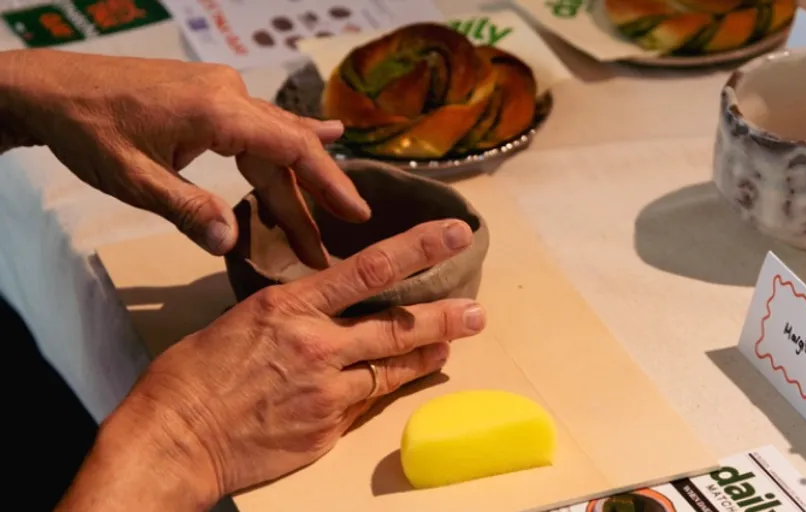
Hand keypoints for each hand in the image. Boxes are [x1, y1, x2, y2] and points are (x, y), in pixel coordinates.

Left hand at [1, 49, 369, 267]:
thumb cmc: (88, 131)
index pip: (290, 149)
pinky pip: (257, 128)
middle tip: (328, 247)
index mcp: (217, 111)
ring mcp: (221, 91)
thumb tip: (230, 244)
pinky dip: (282, 147)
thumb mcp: (134, 180)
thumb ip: (187, 210)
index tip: (357, 214)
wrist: (51, 88)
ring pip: (272, 142)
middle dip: (309, 202)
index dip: (328, 183)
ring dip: (292, 183)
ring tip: (328, 217)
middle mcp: (229, 95)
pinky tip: (320, 137)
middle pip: (286, 151)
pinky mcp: (210, 95)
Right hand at [105, 219, 485, 503]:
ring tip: (454, 343)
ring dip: (428, 354)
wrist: (173, 442)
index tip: (452, 234)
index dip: (419, 248)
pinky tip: (405, 380)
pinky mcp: (326, 428)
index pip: (369, 269)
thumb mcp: (237, 325)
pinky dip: (387, 388)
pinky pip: (366, 403)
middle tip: (477, 310)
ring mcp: (325, 390)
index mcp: (289, 307)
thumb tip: (312, 313)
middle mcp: (316, 344)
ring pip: (392, 367)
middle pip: (396, 325)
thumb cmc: (189, 379)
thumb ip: (287, 317)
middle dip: (444, 316)